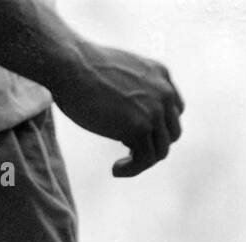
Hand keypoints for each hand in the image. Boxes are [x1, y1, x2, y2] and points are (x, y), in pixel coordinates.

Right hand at [51, 43, 184, 177]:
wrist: (71, 67)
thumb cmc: (78, 69)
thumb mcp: (115, 73)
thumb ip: (126, 88)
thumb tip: (118, 108)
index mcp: (160, 75)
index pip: (174, 110)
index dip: (157, 128)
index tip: (133, 137)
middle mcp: (164, 92)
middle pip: (171, 133)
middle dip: (151, 147)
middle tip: (127, 155)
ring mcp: (155, 110)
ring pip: (161, 150)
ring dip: (141, 162)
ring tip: (119, 167)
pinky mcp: (140, 127)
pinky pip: (146, 159)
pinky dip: (132, 169)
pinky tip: (115, 170)